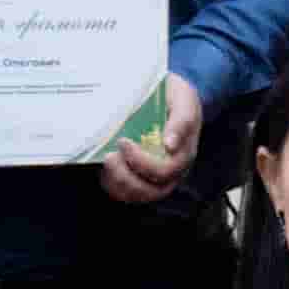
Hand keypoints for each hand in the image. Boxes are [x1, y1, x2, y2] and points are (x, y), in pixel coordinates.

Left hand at [96, 75, 203, 204]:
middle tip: (110, 157)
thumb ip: (181, 122)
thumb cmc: (177, 97)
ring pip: (135, 194)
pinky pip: (123, 190)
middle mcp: (170, 172)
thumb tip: (170, 145)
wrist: (168, 94)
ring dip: (117, 182)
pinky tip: (104, 166)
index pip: (165, 171)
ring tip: (106, 160)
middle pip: (151, 191)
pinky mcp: (136, 175)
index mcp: (183, 155)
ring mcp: (153, 175)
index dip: (143, 163)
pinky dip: (111, 183)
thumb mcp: (184, 101)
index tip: (123, 142)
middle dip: (126, 178)